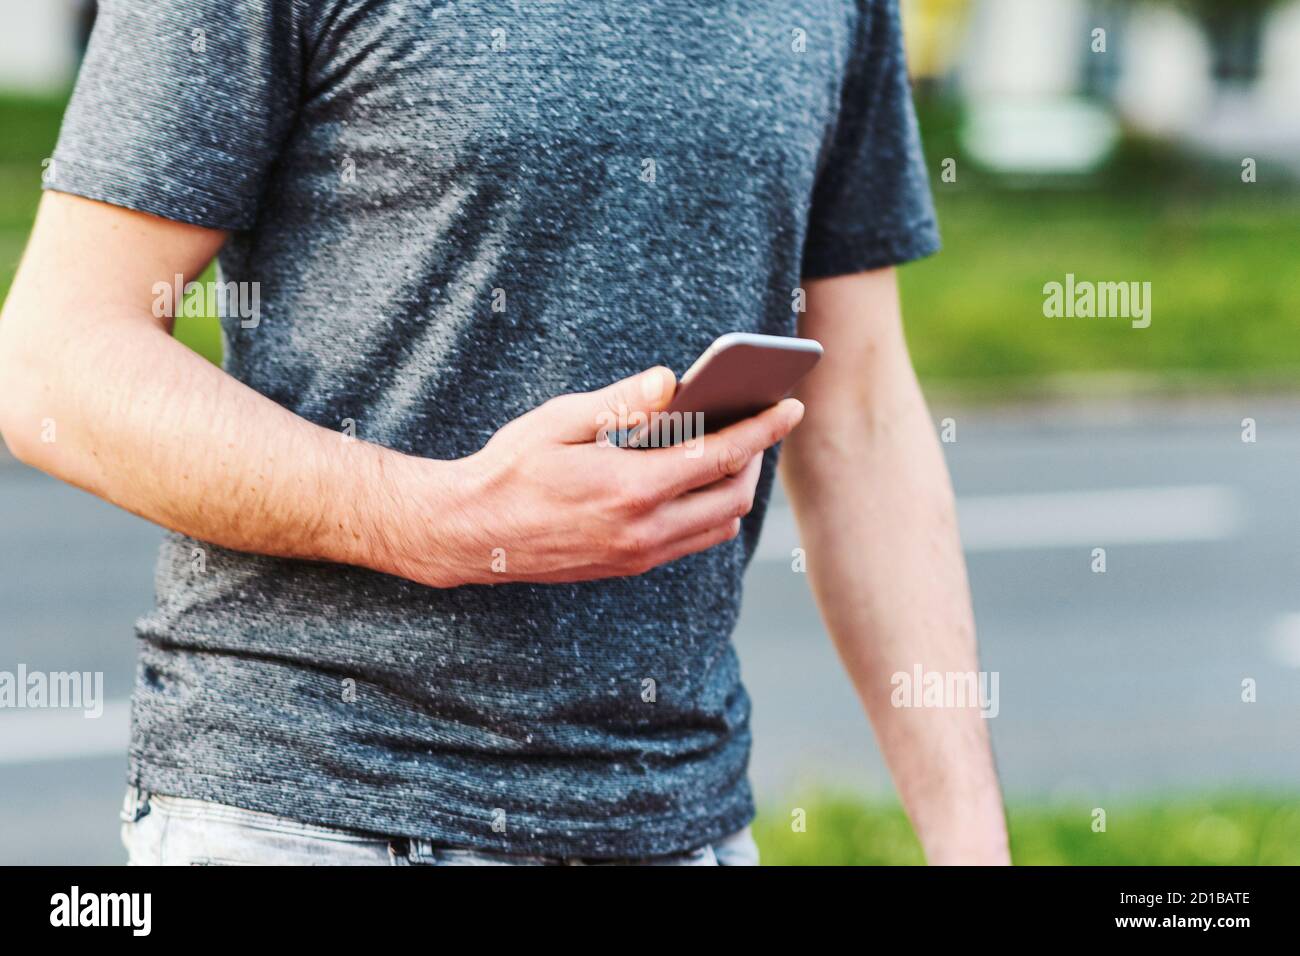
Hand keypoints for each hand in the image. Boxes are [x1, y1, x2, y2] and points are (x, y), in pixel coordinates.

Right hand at [385, 367, 803, 586]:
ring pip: (718, 527)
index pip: (721, 456)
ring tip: (729, 449)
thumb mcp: (560, 422)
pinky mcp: (628, 566)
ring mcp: (638, 556)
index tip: (791, 405)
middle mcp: (643, 531)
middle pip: (732, 497)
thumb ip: (622, 402)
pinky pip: (690, 541)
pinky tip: (692, 480)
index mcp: (631, 489)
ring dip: (734, 490)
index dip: (764, 428)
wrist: (472, 533)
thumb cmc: (510, 468)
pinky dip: (707, 511)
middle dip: (756, 458)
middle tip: (759, 422)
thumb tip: (673, 379)